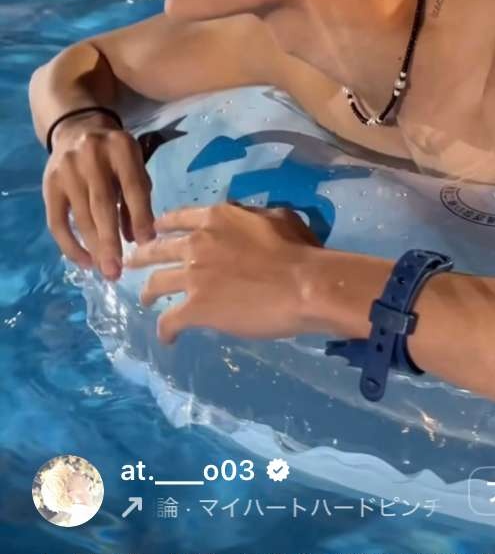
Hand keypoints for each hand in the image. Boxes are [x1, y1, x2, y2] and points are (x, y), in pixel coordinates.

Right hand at [43, 120, 153, 277]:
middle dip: (111, 241)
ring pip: (80, 216)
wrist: (77, 129)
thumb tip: (140, 239)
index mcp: (121, 148)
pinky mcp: (48, 184)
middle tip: (118, 270)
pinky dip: (70, 245)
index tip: (147, 244)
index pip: (133, 185)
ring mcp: (66, 169)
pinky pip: (57, 222)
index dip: (140, 216)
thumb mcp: (134, 166)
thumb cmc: (114, 156)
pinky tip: (85, 261)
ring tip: (107, 270)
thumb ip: (139, 198)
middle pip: (102, 204)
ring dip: (94, 248)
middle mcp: (92, 155)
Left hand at [125, 202, 323, 343]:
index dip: (161, 227)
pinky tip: (167, 338)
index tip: (154, 233)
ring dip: (146, 292)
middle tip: (132, 263)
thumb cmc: (298, 250)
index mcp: (215, 219)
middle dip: (141, 256)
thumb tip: (245, 219)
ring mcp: (192, 277)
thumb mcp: (277, 217)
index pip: (177, 219)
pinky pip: (168, 320)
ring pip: (154, 284)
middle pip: (156, 249)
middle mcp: (196, 243)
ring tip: (144, 300)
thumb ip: (252, 216)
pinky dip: (164, 330)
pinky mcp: (195, 309)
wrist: (302, 285)